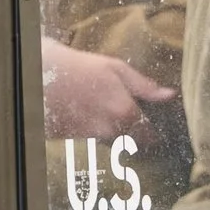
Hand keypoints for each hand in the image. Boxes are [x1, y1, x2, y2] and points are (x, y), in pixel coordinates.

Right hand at [39, 37, 173, 141]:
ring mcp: (89, 138)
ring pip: (110, 143)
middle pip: (130, 143)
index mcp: (125, 112)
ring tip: (106, 117)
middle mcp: (109, 130)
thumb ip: (144, 86)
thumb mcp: (115, 68)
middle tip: (132, 123)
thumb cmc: (80, 66)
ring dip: (113, 135)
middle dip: (134, 136)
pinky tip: (87, 117)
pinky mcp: (71, 140)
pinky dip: (92, 133)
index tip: (154, 131)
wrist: (39, 73)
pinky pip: (90, 142)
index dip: (152, 134)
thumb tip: (170, 96)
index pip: (147, 136)